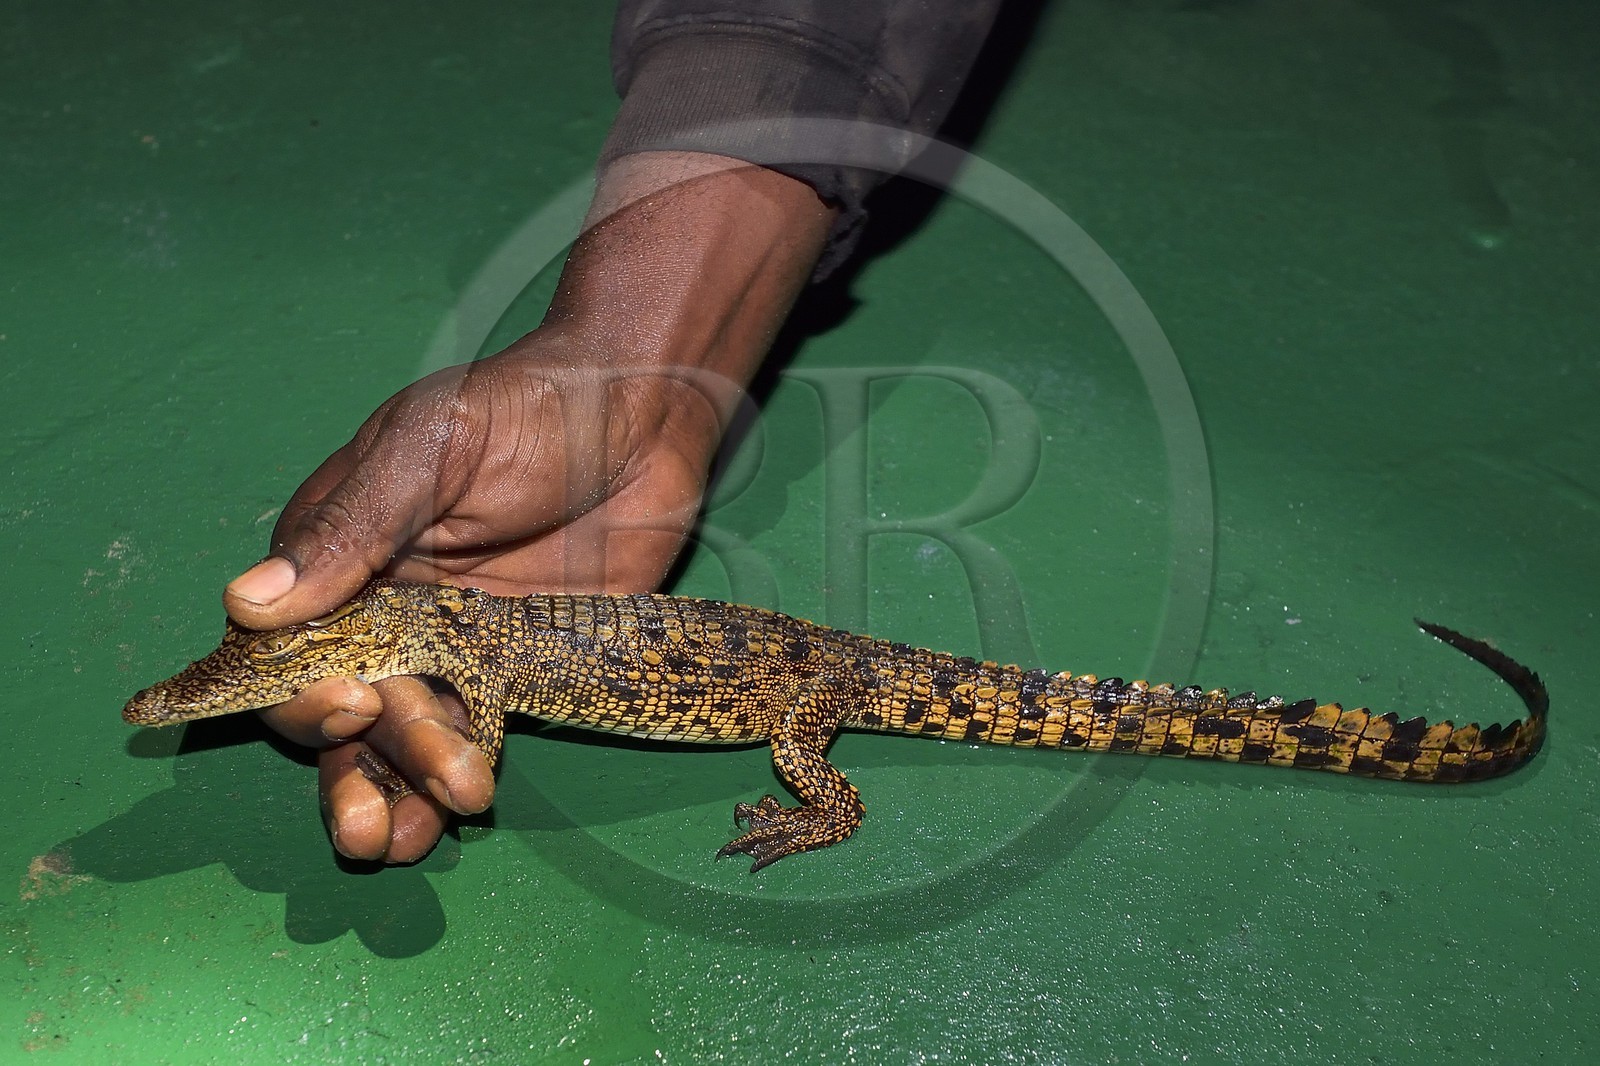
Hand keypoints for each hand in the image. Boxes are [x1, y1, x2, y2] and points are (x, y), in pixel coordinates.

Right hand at [220, 154, 835, 861]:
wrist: (642, 416)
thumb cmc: (526, 409)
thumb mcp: (429, 450)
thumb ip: (350, 529)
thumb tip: (245, 606)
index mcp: (339, 556)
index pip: (290, 646)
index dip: (302, 691)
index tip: (349, 705)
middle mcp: (384, 612)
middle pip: (345, 709)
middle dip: (350, 767)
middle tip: (369, 819)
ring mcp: (451, 647)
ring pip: (402, 736)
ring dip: (392, 792)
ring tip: (400, 842)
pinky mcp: (516, 670)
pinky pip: (475, 733)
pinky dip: (453, 780)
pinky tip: (447, 822)